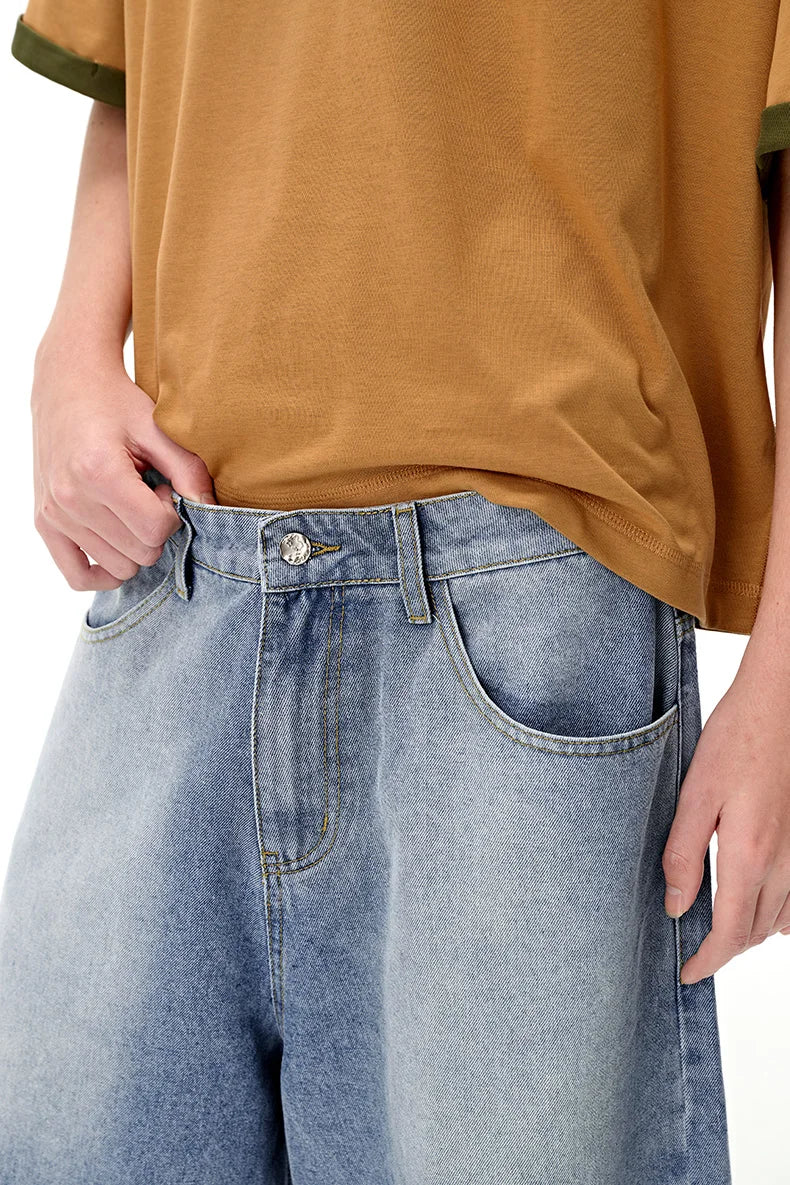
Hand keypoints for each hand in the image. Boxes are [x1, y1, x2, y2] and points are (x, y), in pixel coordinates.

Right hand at [30, 338, 216, 590]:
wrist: (67, 385)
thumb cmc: (116, 404)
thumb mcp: (158, 430)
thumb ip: (189, 473)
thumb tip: (210, 512)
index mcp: (99, 473)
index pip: (155, 530)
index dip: (171, 514)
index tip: (163, 487)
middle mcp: (71, 498)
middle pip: (140, 552)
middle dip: (155, 528)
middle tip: (147, 495)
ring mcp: (54, 513)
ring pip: (118, 567)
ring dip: (133, 543)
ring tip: (128, 506)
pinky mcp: (44, 522)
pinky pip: (78, 576)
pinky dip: (104, 571)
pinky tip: (118, 545)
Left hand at [661, 671, 789, 983]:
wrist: (779, 706)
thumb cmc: (737, 740)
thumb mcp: (694, 795)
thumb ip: (683, 854)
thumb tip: (675, 906)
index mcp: (748, 855)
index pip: (730, 933)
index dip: (707, 961)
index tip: (687, 973)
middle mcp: (783, 863)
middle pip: (755, 932)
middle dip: (723, 950)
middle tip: (693, 951)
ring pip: (779, 919)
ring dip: (749, 933)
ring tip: (716, 929)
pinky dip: (777, 913)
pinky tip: (754, 900)